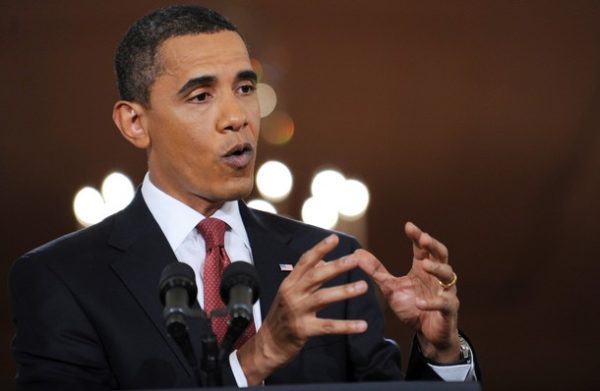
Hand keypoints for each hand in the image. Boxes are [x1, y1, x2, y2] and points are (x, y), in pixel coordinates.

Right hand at [237, 234, 368, 384]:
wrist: (268, 344)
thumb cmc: (283, 315)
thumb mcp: (291, 292)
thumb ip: (308, 277)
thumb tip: (323, 259)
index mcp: (290, 283)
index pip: (305, 261)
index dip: (320, 249)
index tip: (335, 238)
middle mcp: (292, 294)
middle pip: (315, 276)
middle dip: (336, 266)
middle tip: (355, 259)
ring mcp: (297, 311)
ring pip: (323, 298)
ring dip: (344, 291)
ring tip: (363, 286)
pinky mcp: (303, 330)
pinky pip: (328, 326)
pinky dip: (346, 326)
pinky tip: (362, 325)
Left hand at [355, 222, 460, 362]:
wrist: (427, 334)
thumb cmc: (412, 307)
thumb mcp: (390, 287)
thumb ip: (376, 271)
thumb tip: (356, 253)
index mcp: (423, 269)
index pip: (423, 248)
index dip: (417, 236)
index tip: (408, 225)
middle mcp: (437, 277)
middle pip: (441, 254)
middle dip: (433, 245)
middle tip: (424, 238)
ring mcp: (445, 292)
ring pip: (447, 275)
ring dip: (437, 268)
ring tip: (425, 265)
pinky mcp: (449, 310)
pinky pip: (444, 303)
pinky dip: (432, 302)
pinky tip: (420, 302)